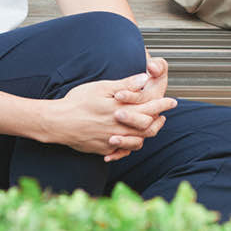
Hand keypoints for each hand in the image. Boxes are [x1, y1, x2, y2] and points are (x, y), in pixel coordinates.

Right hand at [43, 74, 176, 160]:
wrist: (57, 123)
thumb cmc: (77, 102)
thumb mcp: (101, 88)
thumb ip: (125, 85)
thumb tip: (144, 79)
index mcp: (122, 111)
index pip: (150, 109)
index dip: (163, 105)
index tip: (172, 101)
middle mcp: (120, 128)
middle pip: (148, 129)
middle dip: (158, 122)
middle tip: (163, 116)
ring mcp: (112, 141)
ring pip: (138, 142)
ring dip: (146, 134)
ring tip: (149, 127)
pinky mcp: (104, 150)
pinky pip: (122, 151)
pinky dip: (129, 146)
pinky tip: (129, 140)